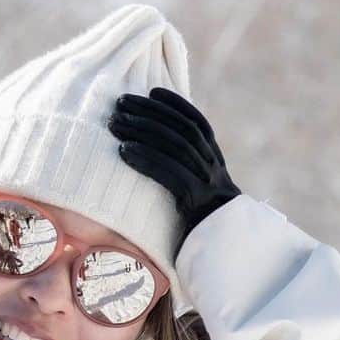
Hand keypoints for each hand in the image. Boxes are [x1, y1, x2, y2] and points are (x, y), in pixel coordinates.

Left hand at [107, 87, 241, 247]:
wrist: (226, 249)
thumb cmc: (202, 220)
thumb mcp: (198, 188)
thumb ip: (184, 168)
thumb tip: (155, 150)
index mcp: (215, 160)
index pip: (197, 123)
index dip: (176, 105)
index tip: (152, 90)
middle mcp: (214, 166)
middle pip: (181, 130)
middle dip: (149, 113)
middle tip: (119, 104)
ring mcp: (207, 181)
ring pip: (174, 147)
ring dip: (142, 131)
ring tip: (114, 123)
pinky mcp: (197, 200)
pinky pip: (170, 173)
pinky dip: (146, 159)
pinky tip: (123, 151)